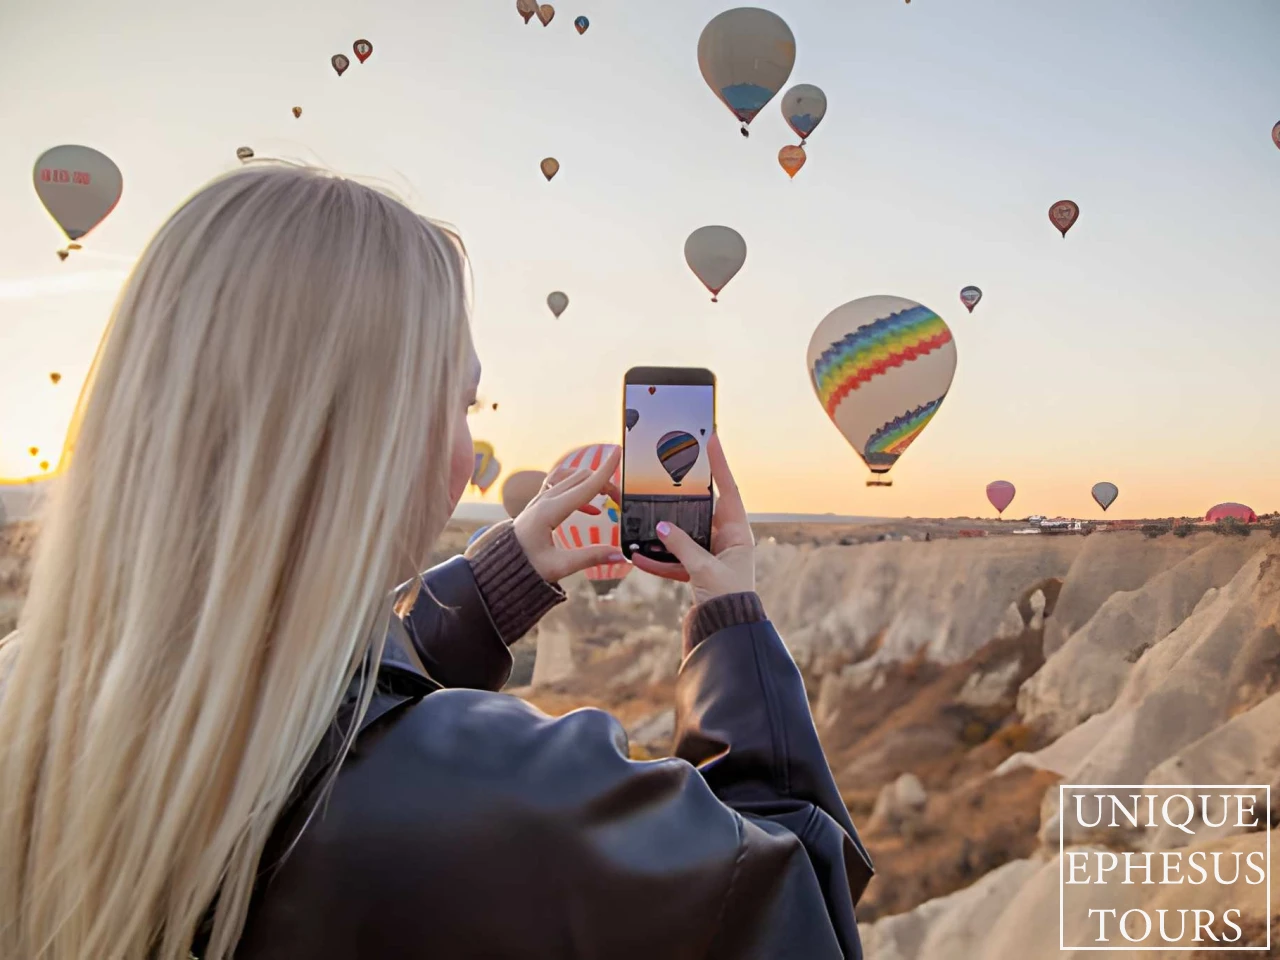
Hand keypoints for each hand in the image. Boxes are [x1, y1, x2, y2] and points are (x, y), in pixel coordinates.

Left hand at [513, 446, 626, 583]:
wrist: (499, 564)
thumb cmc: (525, 566)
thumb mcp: (559, 566)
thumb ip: (590, 558)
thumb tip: (620, 556)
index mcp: (549, 511)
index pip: (584, 487)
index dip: (604, 471)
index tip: (618, 453)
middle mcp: (545, 500)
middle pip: (581, 479)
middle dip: (605, 484)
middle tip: (621, 502)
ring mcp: (541, 499)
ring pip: (572, 479)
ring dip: (592, 484)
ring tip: (609, 500)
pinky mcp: (540, 504)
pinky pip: (564, 487)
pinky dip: (581, 492)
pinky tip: (593, 511)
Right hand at [630, 434, 753, 604]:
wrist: (727, 632)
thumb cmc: (728, 599)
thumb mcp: (705, 570)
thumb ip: (682, 546)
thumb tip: (660, 527)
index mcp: (738, 534)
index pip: (728, 491)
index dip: (720, 465)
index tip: (711, 439)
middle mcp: (724, 541)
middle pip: (698, 511)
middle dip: (678, 498)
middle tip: (663, 475)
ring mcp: (708, 556)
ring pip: (680, 535)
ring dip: (659, 530)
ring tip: (639, 513)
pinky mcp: (695, 572)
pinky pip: (672, 561)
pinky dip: (656, 560)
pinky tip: (635, 556)